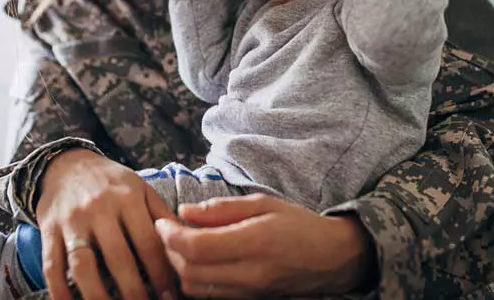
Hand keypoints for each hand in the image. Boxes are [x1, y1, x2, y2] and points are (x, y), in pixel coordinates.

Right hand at [36, 149, 177, 299]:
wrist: (67, 164)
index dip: (160, 274)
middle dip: (134, 292)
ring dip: (98, 295)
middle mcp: (99, 208)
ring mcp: (72, 220)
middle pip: (118, 258)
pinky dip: (59, 290)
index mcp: (128, 197)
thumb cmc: (111, 182)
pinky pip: (52, 265)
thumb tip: (187, 244)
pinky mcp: (49, 230)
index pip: (148, 242)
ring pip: (83, 265)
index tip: (169, 295)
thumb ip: (162, 215)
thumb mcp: (140, 188)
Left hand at [154, 194, 375, 297]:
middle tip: (168, 231)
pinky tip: (197, 260)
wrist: (331, 257)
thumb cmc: (298, 223)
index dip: (171, 235)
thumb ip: (221, 209)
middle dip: (170, 252)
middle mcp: (249, 272)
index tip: (162, 221)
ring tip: (181, 245)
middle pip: (190, 271)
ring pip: (196, 288)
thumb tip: (184, 212)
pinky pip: (209, 295)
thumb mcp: (262, 203)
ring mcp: (248, 291)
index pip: (197, 246)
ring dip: (179, 268)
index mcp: (254, 241)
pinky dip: (194, 279)